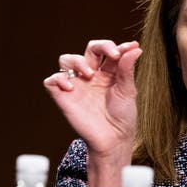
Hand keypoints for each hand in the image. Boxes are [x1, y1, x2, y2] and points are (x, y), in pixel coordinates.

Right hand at [44, 40, 141, 186]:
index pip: (107, 51)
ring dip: (77, 61)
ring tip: (89, 75)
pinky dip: (58, 79)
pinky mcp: (64, 97)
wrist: (113, 140)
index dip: (117, 46)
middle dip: (101, 46)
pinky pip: (52, 81)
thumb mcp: (128, 91)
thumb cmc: (122, 117)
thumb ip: (127, 69)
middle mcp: (91, 76)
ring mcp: (76, 85)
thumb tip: (135, 48)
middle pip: (89, 49)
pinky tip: (71, 88)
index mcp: (107, 73)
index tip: (130, 47)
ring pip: (66, 60)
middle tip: (113, 55)